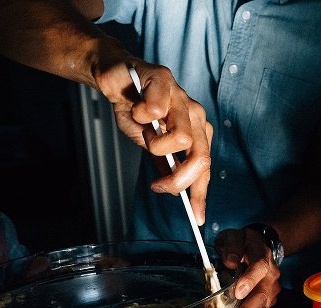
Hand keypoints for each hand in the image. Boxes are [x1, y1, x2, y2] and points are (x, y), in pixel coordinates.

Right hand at [96, 61, 213, 224]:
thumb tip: (177, 191)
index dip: (201, 193)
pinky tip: (136, 109)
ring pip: (181, 138)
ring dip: (155, 145)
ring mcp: (183, 98)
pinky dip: (140, 116)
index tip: (197, 216)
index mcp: (197, 131)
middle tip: (158, 186)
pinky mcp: (165, 80)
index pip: (205, 167)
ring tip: (144, 132)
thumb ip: (166, 165)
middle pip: (201, 157)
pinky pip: (157, 111)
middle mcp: (196, 115)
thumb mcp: (151, 145)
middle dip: (179, 180)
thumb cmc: (136, 109)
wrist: (116, 79)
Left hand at [214, 227, 281, 307]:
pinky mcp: (266, 304)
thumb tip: (230, 262)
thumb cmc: (243, 243)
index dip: (250, 279)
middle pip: (261, 297)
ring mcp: (271, 293)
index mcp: (263, 257)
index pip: (260, 267)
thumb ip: (232, 246)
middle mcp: (271, 277)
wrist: (261, 247)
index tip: (238, 292)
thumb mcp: (235, 236)